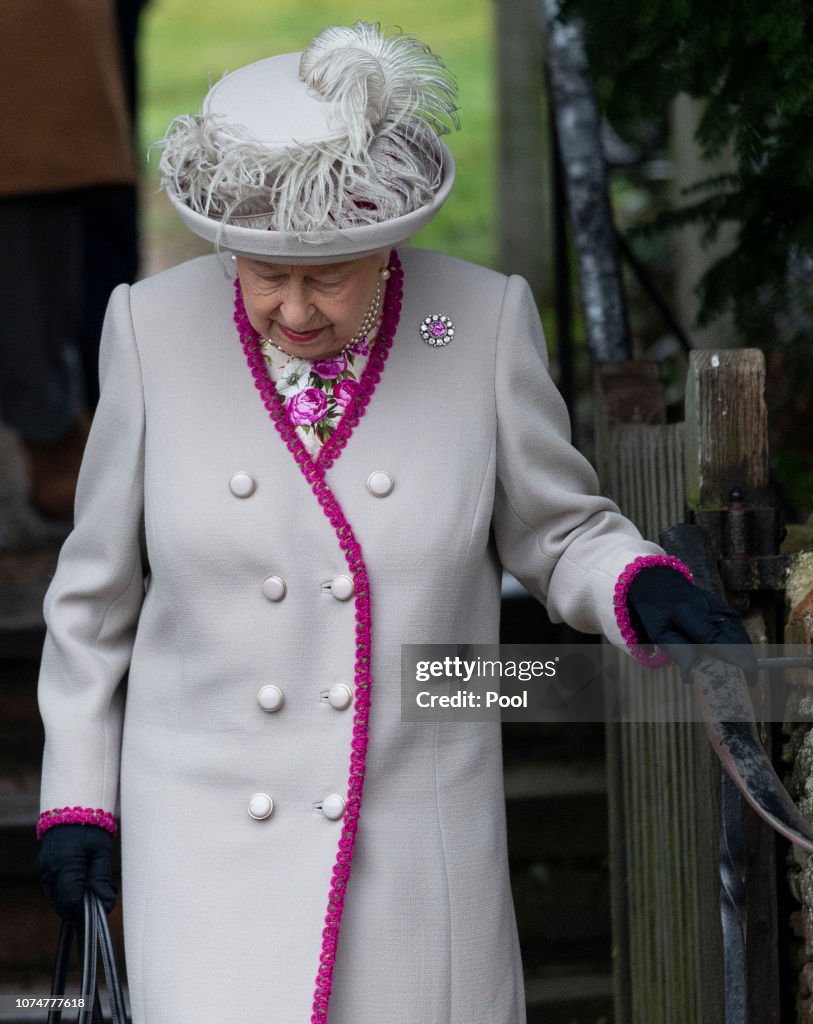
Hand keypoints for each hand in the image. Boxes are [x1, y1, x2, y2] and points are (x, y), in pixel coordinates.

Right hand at [37, 824, 116, 921]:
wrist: (73, 807)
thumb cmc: (91, 827)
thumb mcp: (101, 851)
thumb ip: (101, 878)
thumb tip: (105, 903)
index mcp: (65, 864)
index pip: (71, 900)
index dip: (84, 911)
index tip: (99, 912)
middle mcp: (50, 869)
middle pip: (61, 902)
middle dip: (77, 909)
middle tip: (97, 907)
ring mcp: (44, 868)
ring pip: (54, 897)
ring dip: (70, 902)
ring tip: (90, 898)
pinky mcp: (44, 866)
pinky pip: (52, 887)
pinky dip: (64, 893)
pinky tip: (79, 889)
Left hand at [627, 566, 756, 683]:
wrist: (663, 584)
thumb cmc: (658, 612)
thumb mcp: (659, 633)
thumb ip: (678, 652)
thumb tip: (692, 676)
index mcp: (690, 615)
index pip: (717, 640)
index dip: (735, 660)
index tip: (747, 678)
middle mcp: (711, 609)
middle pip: (736, 640)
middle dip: (745, 663)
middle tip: (745, 683)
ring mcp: (722, 608)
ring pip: (741, 636)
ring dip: (745, 656)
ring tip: (743, 674)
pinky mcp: (727, 610)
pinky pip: (739, 632)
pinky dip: (740, 647)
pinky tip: (737, 659)